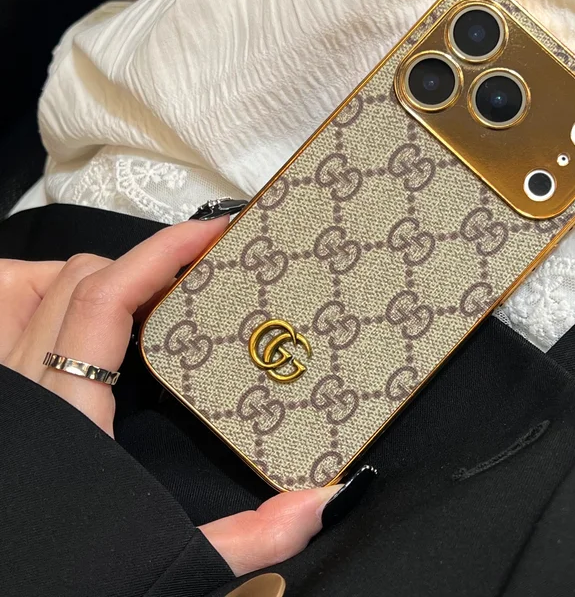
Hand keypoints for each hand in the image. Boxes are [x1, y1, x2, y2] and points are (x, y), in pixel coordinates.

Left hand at [0, 219, 369, 575]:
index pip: (110, 295)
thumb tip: (320, 503)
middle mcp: (29, 387)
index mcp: (74, 412)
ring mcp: (6, 384)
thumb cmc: (64, 573)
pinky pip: (6, 310)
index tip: (212, 233)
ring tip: (139, 290)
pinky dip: (44, 296)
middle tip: (196, 275)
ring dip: (89, 276)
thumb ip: (245, 537)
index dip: (162, 251)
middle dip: (145, 265)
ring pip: (35, 285)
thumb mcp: (163, 557)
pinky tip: (79, 317)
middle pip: (82, 279)